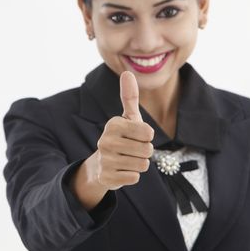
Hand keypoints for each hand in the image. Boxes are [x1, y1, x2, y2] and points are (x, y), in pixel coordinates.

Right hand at [93, 71, 153, 189]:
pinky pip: (135, 177)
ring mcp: (105, 160)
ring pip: (142, 165)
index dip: (146, 136)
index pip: (148, 132)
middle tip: (132, 149)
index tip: (135, 136)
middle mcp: (106, 141)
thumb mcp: (127, 118)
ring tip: (127, 159)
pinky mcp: (107, 177)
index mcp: (113, 124)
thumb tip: (127, 72)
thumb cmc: (121, 137)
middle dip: (145, 151)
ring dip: (139, 164)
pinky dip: (132, 175)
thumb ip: (129, 96)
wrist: (101, 164)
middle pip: (147, 150)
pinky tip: (121, 170)